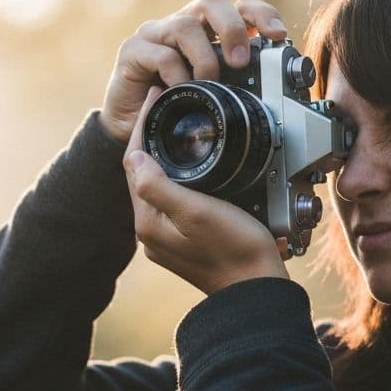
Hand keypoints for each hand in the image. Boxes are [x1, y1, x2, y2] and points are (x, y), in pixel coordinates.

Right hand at [98, 0, 286, 143]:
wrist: (132, 128)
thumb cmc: (175, 107)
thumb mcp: (214, 95)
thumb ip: (238, 85)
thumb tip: (274, 90)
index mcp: (207, 30)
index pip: (238, 5)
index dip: (261, 14)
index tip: (278, 35)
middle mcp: (182, 24)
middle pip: (212, 1)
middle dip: (232, 27)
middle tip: (240, 61)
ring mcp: (155, 34)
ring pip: (184, 25)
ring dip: (204, 57)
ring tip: (209, 83)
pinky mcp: (132, 51)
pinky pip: (159, 53)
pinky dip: (176, 73)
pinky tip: (180, 91)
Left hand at [122, 88, 290, 295]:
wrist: (258, 291)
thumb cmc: (235, 250)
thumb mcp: (195, 211)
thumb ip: (158, 185)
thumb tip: (133, 156)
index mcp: (148, 222)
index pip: (134, 163)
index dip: (143, 127)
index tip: (156, 98)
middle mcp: (152, 232)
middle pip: (144, 173)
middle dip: (151, 139)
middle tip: (164, 106)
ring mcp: (169, 238)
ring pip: (159, 185)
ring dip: (164, 157)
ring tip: (175, 128)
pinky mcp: (187, 242)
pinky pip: (175, 199)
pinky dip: (179, 177)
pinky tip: (194, 167)